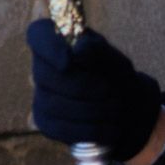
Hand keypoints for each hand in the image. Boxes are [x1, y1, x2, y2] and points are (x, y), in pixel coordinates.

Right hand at [26, 20, 162, 161]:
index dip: (49, 47)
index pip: (38, 35)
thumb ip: (98, 51)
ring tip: (115, 109)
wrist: (126, 109)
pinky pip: (59, 127)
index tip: (69, 60)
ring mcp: (39, 95)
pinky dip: (89, 129)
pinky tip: (109, 128)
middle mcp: (41, 67)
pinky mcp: (44, 121)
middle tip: (110, 92)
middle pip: (45, 75)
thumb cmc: (116, 77)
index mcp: (56, 41)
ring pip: (53, 104)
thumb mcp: (114, 60)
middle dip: (82, 87)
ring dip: (90, 109)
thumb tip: (78, 50)